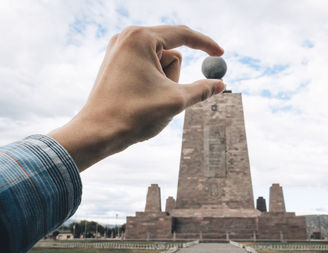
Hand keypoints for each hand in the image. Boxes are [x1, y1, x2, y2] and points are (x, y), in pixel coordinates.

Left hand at [49, 25, 224, 170]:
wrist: (97, 133)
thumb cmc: (135, 114)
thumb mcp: (176, 101)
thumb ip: (202, 89)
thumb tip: (221, 84)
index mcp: (141, 37)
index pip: (183, 34)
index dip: (206, 45)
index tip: (221, 54)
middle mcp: (127, 37)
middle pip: (171, 53)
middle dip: (173, 77)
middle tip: (160, 96)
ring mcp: (119, 49)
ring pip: (159, 63)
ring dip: (163, 82)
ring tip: (146, 99)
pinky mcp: (116, 63)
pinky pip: (146, 68)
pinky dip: (152, 82)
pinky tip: (139, 99)